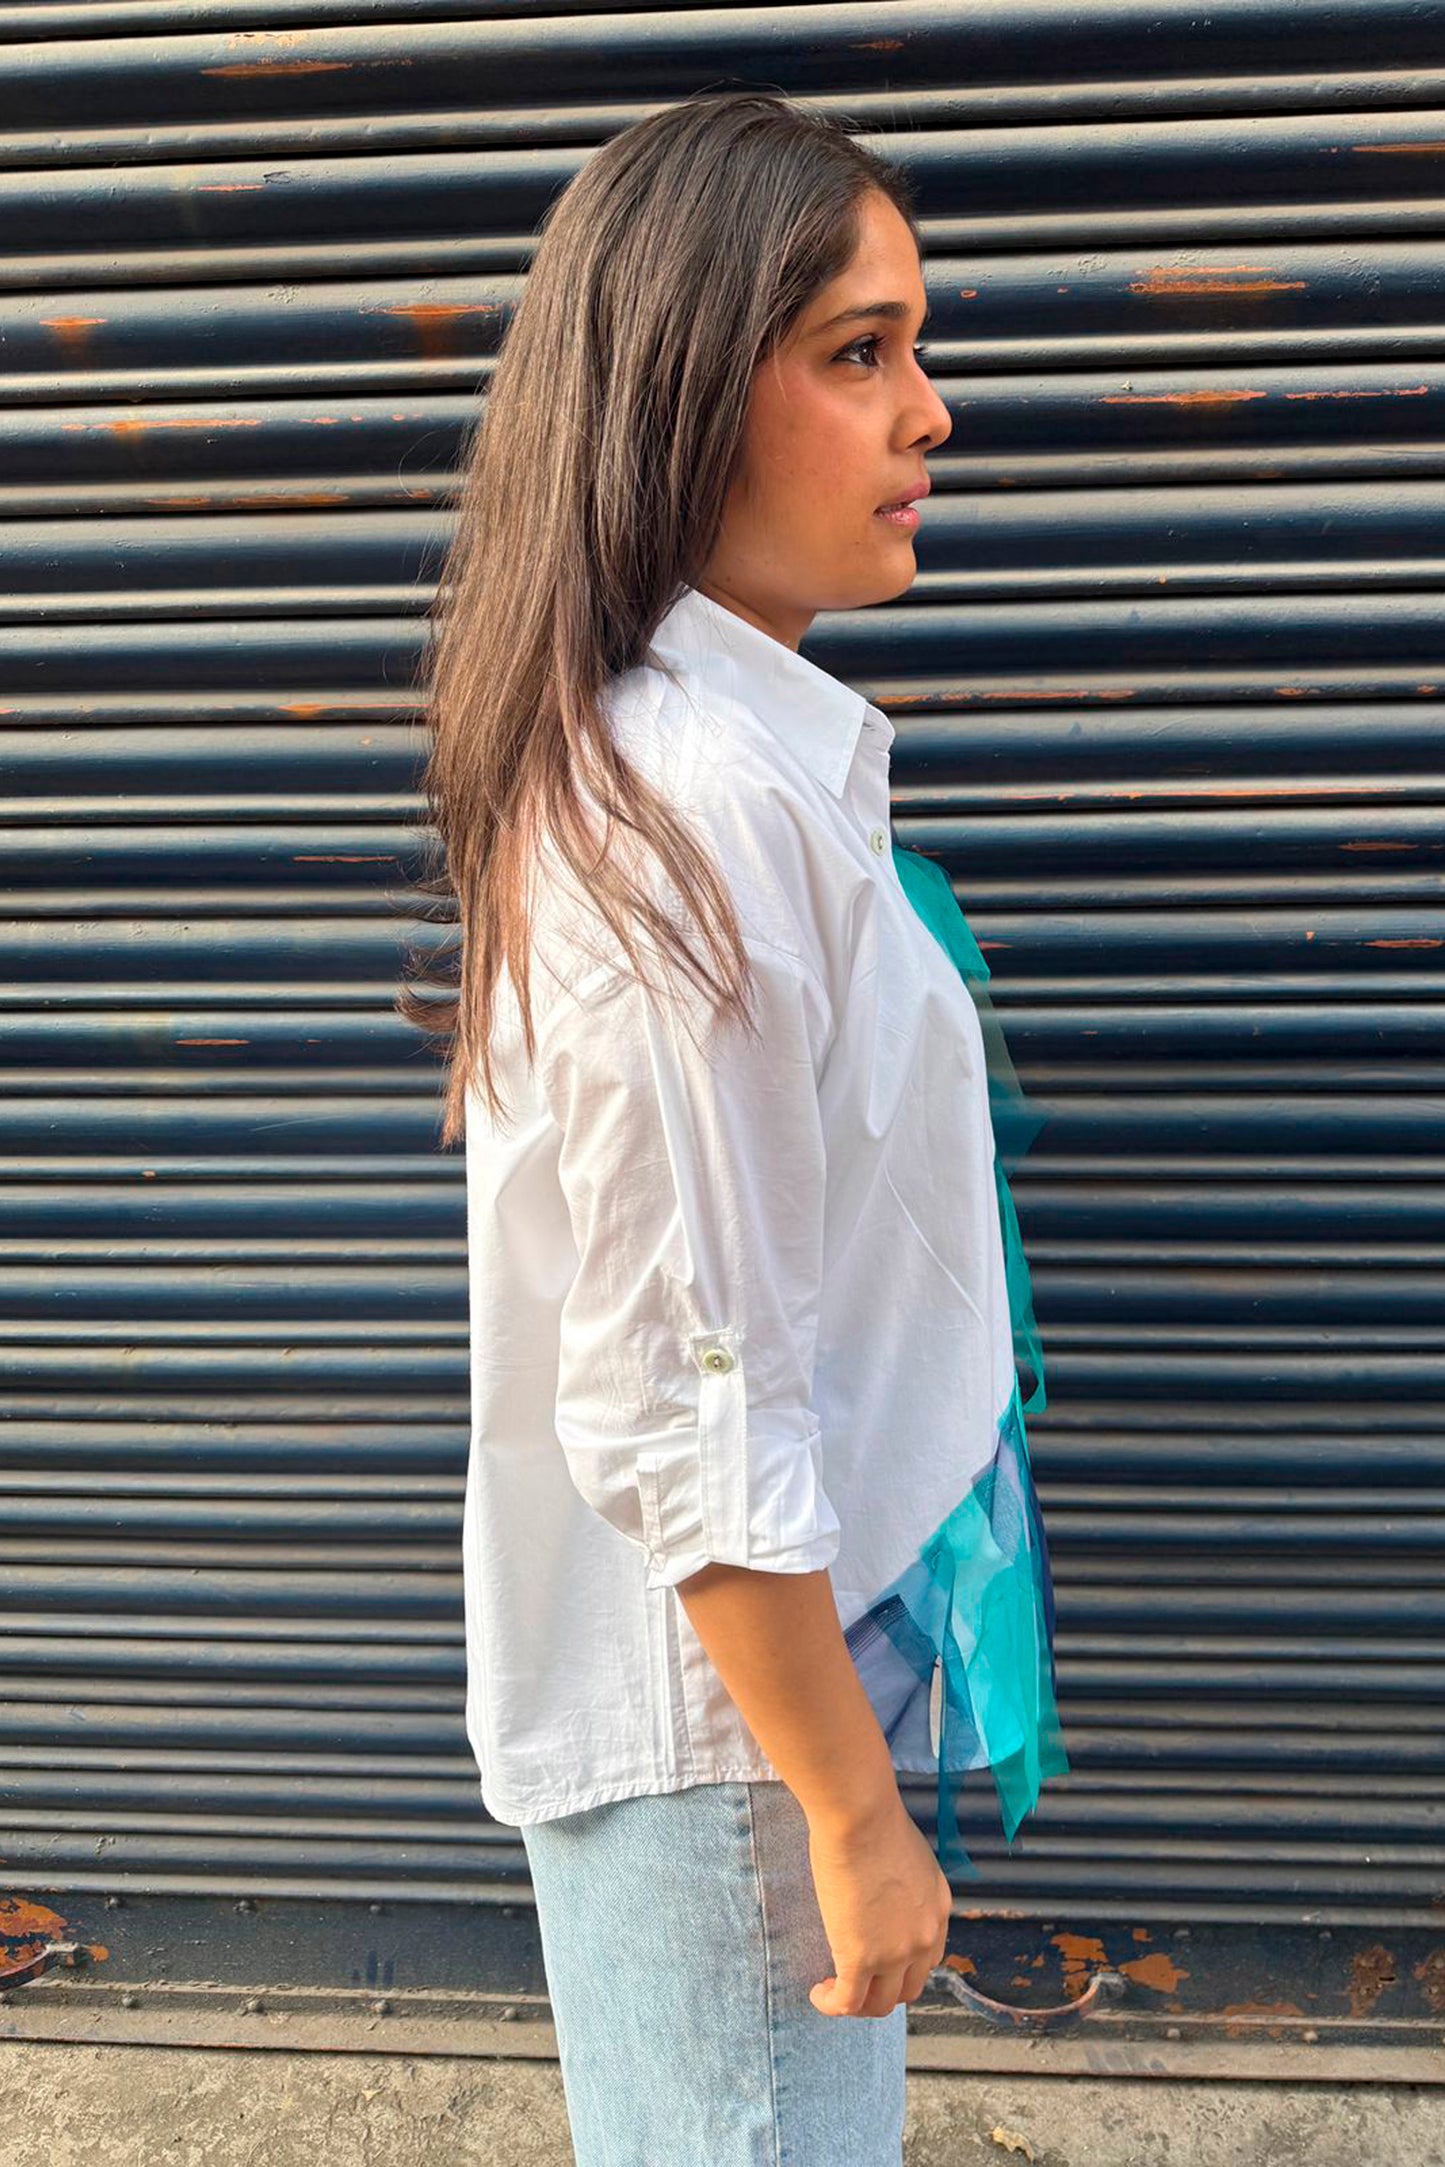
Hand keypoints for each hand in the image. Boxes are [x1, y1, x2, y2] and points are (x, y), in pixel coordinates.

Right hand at [805, 1796, 952, 2017]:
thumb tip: (881, 1889)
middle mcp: (924, 1937)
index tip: (877, 1961)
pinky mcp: (861, 1958)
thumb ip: (904, 1881)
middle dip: (882, 1990)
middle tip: (856, 1978)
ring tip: (833, 1988)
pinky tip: (817, 1992)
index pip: (927, 1958)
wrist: (860, 1815)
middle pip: (908, 1989)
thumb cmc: (873, 1817)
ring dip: (858, 2003)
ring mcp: (895, 1953)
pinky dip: (832, 2004)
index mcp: (938, 1909)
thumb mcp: (907, 1853)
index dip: (901, 1967)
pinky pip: (847, 2001)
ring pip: (880, 2004)